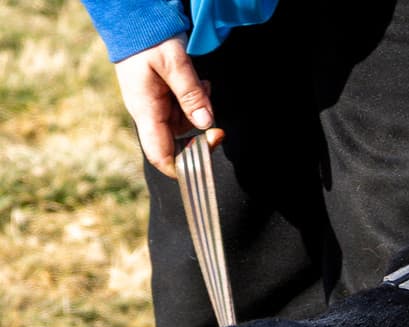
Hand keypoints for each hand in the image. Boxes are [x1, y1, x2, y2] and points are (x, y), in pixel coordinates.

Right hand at [113, 36, 219, 176]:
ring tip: (202, 86)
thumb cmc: (149, 37)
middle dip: (201, 137)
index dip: (183, 168)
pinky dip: (196, 102)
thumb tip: (206, 123)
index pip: (161, 157)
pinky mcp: (161, 100)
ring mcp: (155, 108)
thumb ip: (190, 93)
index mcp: (146, 111)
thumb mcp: (173, 62)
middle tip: (218, 128)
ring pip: (186, 126)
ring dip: (200, 113)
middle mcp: (149, 115)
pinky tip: (198, 84)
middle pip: (179, 144)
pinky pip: (184, 111)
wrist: (133, 19)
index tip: (207, 161)